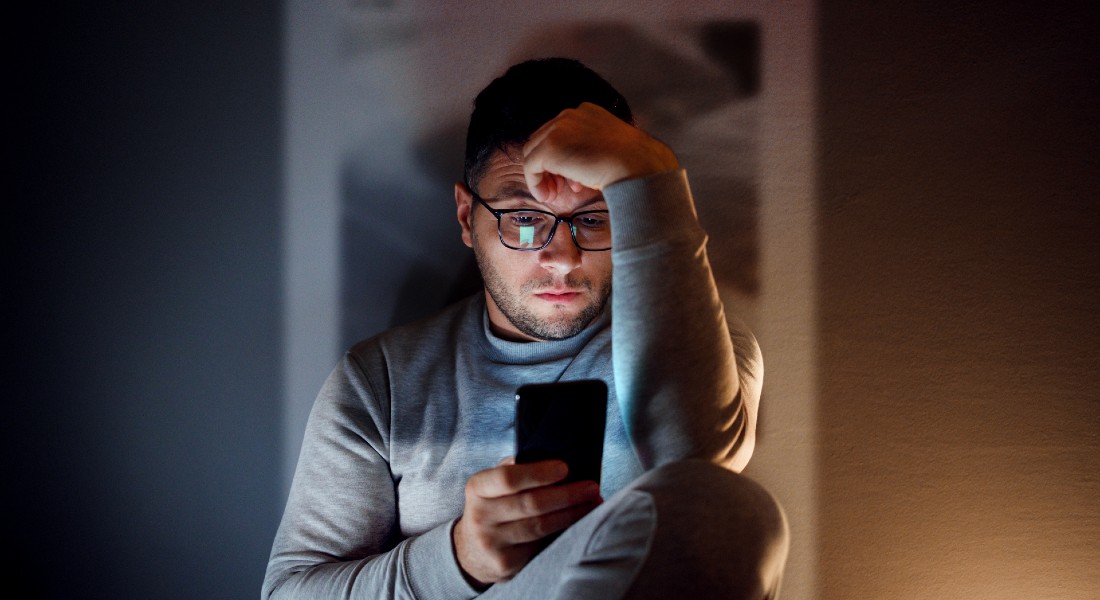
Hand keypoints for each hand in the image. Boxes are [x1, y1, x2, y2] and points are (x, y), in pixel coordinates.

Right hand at [452, 459, 601, 586]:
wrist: (472, 552)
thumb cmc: (492, 508)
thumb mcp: (492, 485)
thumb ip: (515, 469)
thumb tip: (553, 456)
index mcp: (477, 488)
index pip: (508, 479)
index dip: (538, 473)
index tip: (565, 468)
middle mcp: (480, 516)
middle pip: (530, 503)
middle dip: (566, 494)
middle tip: (591, 487)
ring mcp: (492, 543)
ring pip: (540, 526)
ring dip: (572, 513)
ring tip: (593, 503)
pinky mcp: (506, 564)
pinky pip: (541, 546)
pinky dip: (564, 532)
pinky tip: (580, 523)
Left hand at [522, 102, 678, 203]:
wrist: (638, 165)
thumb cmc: (632, 162)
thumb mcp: (608, 149)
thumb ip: (587, 152)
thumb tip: (572, 173)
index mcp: (586, 112)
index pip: (559, 134)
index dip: (561, 159)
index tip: (572, 180)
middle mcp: (569, 114)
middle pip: (543, 141)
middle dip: (549, 167)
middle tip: (561, 189)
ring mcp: (558, 129)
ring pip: (533, 153)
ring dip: (541, 176)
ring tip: (554, 194)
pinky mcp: (550, 148)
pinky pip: (530, 166)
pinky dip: (535, 183)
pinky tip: (546, 196)